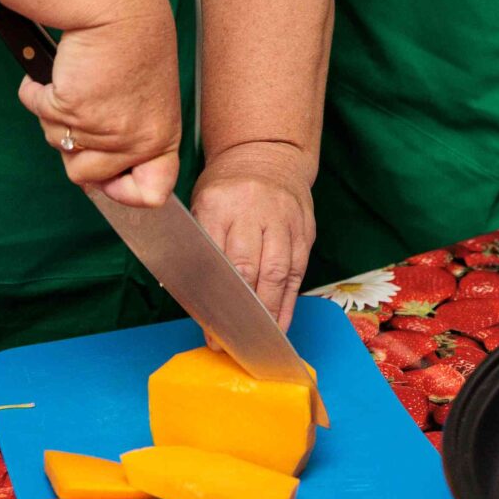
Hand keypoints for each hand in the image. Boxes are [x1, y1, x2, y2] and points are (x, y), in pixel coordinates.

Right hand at [18, 0, 182, 207]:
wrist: (117, 5)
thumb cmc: (133, 42)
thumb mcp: (147, 96)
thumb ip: (130, 134)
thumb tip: (98, 176)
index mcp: (161, 136)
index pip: (151, 192)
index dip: (123, 191)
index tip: (107, 177)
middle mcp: (134, 139)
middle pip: (85, 176)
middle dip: (73, 146)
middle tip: (85, 107)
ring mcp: (101, 127)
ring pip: (56, 143)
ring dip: (56, 113)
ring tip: (78, 78)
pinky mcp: (70, 107)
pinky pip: (37, 110)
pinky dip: (37, 90)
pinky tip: (59, 68)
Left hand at [189, 141, 316, 327]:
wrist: (267, 155)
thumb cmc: (226, 190)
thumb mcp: (202, 208)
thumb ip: (200, 249)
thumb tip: (194, 300)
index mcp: (219, 205)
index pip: (217, 260)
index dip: (214, 299)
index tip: (210, 332)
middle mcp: (255, 211)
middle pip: (249, 268)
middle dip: (241, 312)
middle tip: (232, 344)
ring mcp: (284, 219)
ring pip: (278, 272)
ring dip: (269, 312)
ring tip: (258, 340)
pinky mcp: (305, 229)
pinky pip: (299, 271)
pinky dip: (289, 301)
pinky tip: (281, 324)